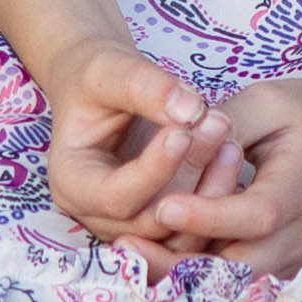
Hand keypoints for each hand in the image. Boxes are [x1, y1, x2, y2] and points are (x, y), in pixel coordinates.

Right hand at [37, 36, 214, 245]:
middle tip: (219, 124)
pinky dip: (216, 195)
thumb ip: (147, 87)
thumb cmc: (97, 75)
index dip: (154, 169)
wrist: (102, 85)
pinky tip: (230, 154)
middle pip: (150, 220)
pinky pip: (192, 225)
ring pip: (177, 231)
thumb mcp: (111, 70)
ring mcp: (128, 223)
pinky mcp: (158, 221)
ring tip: (229, 139)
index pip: (115, 195)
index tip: (185, 131)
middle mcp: (95, 213)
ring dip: (211, 190)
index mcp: (71, 182)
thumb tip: (191, 111)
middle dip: (190, 177)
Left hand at [138, 72, 301, 278]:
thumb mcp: (266, 102)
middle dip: (182, 262)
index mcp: (300, 188)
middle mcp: (297, 233)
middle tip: (126, 246)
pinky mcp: (274, 263)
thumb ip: (224, 123)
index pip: (255, 215)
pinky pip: (233, 279)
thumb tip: (178, 142)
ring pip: (231, 282)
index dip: (209, 217)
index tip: (164, 205)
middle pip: (239, 267)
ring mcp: (287, 255)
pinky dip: (194, 274)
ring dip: (181, 273)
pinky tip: (151, 259)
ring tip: (129, 255)